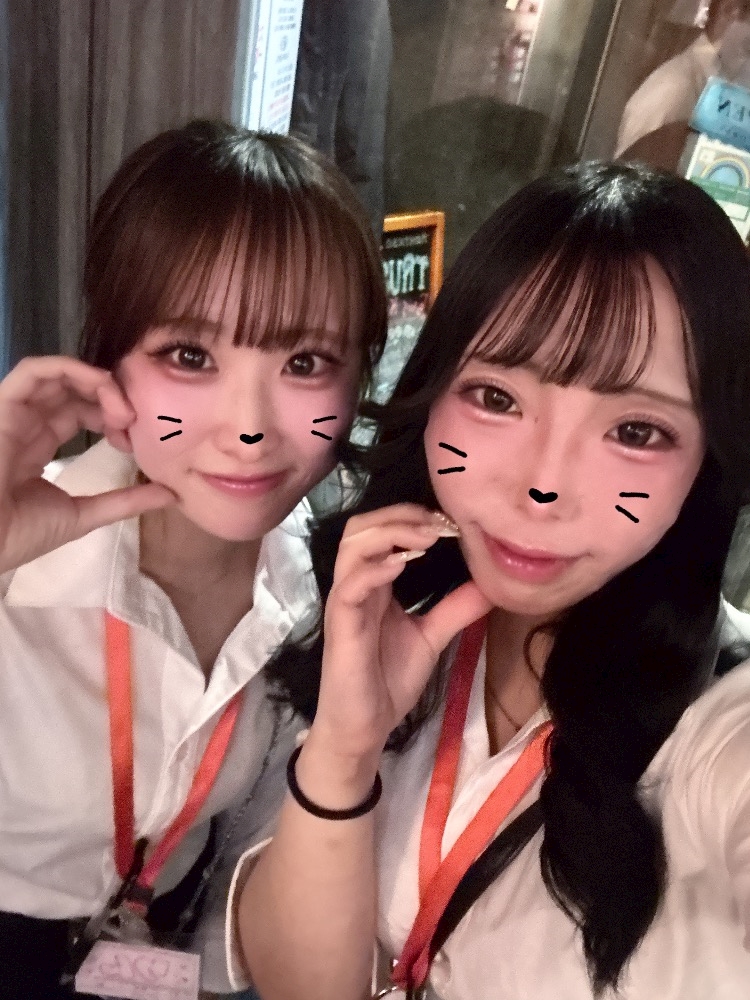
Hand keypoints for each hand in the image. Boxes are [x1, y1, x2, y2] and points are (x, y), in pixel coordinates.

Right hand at [0, 355, 174, 573]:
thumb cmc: (23, 534)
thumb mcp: (84, 515)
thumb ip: (125, 501)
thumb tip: (171, 495)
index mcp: (39, 445)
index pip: (80, 412)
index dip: (111, 414)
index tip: (133, 435)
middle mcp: (27, 424)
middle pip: (73, 390)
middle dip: (110, 395)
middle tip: (133, 417)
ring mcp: (14, 413)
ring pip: (57, 375)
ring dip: (95, 380)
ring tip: (120, 404)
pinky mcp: (3, 406)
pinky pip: (32, 370)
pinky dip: (68, 368)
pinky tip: (98, 383)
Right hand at [311, 504, 491, 761]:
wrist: (365, 727)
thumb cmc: (388, 680)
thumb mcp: (431, 637)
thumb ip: (455, 609)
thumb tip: (491, 585)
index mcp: (374, 583)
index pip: (381, 530)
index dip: (412, 517)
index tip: (452, 522)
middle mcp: (356, 585)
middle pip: (362, 527)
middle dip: (399, 515)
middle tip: (440, 522)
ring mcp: (346, 602)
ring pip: (353, 546)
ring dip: (390, 532)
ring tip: (427, 536)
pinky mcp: (340, 625)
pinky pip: (350, 586)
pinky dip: (374, 568)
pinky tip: (401, 564)